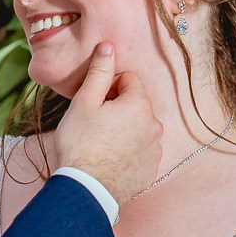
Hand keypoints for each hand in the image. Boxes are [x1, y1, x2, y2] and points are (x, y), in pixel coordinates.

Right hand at [48, 44, 162, 203]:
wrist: (85, 190)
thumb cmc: (80, 144)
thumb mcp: (84, 103)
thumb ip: (99, 72)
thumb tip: (108, 46)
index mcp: (139, 105)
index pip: (128, 80)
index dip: (108, 87)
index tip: (94, 103)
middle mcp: (155, 126)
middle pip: (135, 105)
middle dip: (118, 109)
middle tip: (94, 124)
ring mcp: (155, 150)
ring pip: (139, 129)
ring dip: (124, 130)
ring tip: (101, 145)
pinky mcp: (151, 170)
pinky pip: (141, 151)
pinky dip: (129, 152)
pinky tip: (110, 160)